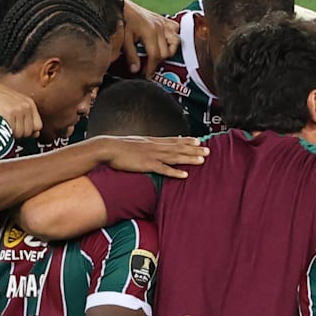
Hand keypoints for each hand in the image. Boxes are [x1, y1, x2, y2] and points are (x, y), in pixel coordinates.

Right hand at [0, 81, 41, 139]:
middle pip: (29, 132)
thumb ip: (25, 117)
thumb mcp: (11, 104)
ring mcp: (18, 109)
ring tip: (0, 124)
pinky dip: (4, 132)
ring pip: (21, 134)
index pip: (38, 126)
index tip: (16, 129)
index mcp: (29, 103)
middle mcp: (26, 105)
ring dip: (11, 133)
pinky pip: (12, 132)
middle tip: (6, 126)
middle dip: (19, 133)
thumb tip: (36, 133)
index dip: (27, 131)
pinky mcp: (9, 114)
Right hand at [94, 135, 209, 178]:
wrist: (107, 148)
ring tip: (203, 160)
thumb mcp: (135, 143)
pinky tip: (185, 174)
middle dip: (194, 150)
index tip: (199, 141)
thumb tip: (150, 147)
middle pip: (178, 148)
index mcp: (152, 141)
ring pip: (175, 157)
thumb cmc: (118, 147)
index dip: (187, 141)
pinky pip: (164, 169)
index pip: (173, 140)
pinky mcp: (146, 165)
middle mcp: (155, 146)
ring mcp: (152, 155)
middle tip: (209, 150)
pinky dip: (175, 172)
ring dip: (189, 158)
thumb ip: (145, 145)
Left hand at [117, 2, 179, 77]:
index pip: (155, 56)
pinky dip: (173, 37)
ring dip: (169, 51)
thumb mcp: (124, 40)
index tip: (146, 75)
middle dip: (157, 62)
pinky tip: (166, 42)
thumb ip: (131, 56)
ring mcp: (163, 22)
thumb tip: (135, 70)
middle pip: (166, 52)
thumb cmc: (121, 20)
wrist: (121, 5)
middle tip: (147, 67)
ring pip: (176, 42)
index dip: (151, 68)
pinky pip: (176, 29)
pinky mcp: (164, 19)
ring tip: (158, 56)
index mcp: (149, 32)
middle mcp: (159, 27)